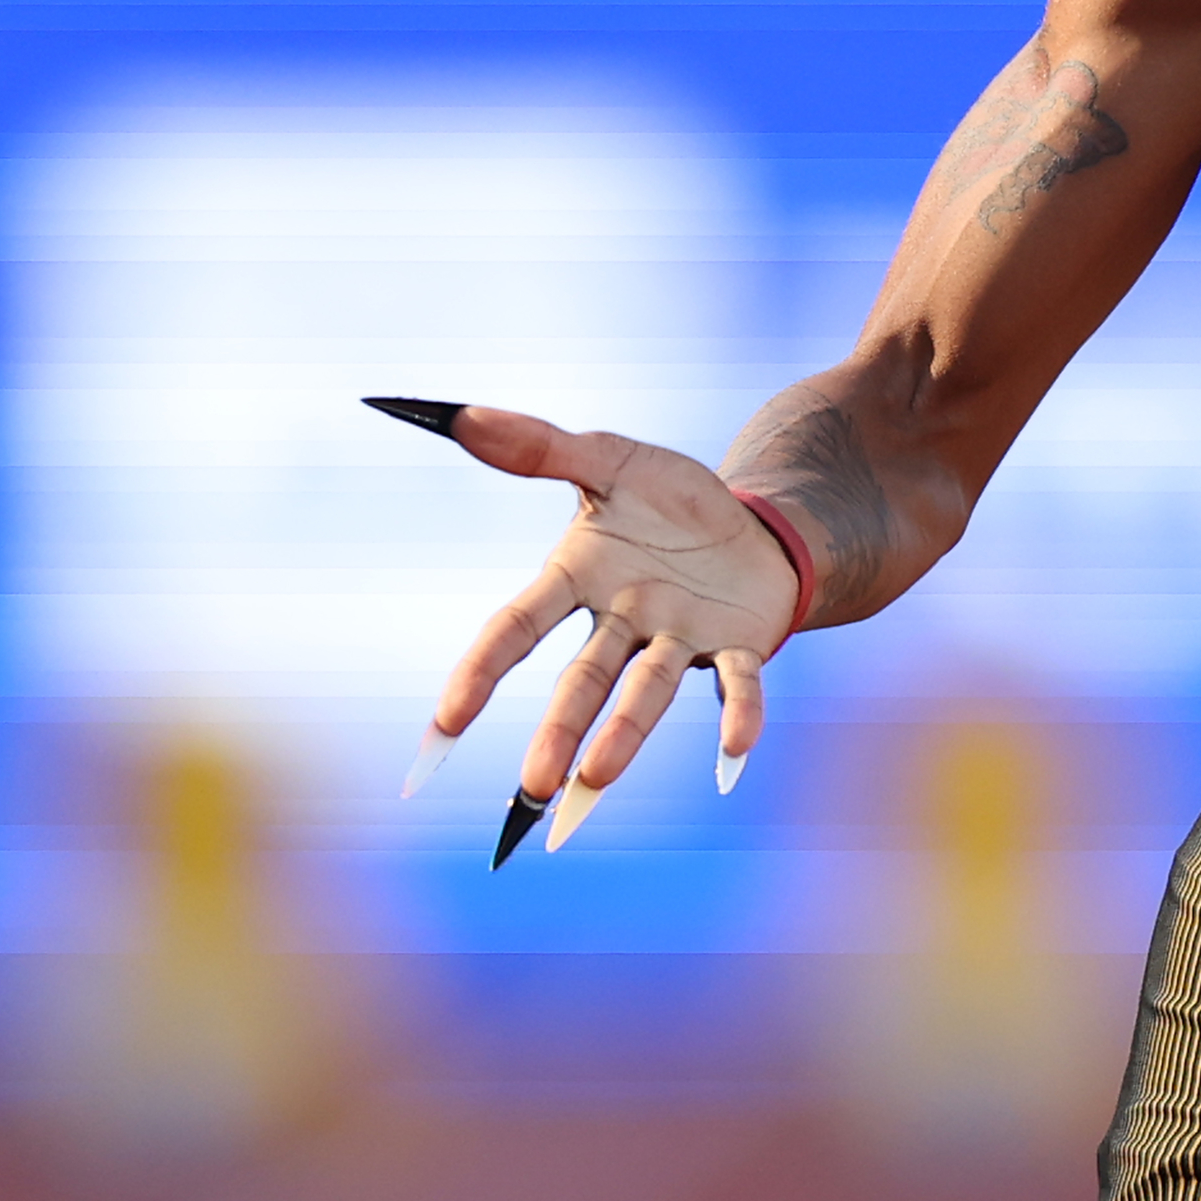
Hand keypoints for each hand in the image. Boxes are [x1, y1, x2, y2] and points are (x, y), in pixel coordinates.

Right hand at [412, 405, 800, 818]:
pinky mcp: (737, 646)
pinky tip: (737, 750)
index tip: (447, 725)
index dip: (481, 673)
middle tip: (536, 785)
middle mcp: (624, 621)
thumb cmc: (668, 501)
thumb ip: (542, 447)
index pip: (517, 628)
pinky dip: (738, 714)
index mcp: (580, 578)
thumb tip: (464, 415)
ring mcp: (680, 639)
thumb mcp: (610, 460)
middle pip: (583, 678)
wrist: (752, 523)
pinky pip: (738, 683)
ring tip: (597, 778)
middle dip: (559, 729)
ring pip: (648, 690)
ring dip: (625, 733)